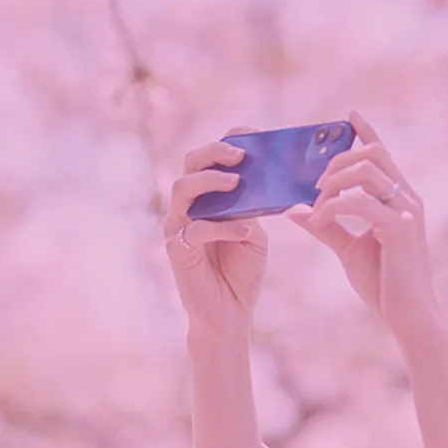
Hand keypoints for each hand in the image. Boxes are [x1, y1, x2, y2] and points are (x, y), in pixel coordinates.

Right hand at [163, 130, 268, 343]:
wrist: (231, 313)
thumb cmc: (241, 271)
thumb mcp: (255, 233)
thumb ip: (255, 208)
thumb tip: (270, 179)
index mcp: (208, 198)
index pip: (210, 159)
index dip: (227, 141)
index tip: (253, 134)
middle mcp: (188, 207)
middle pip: (190, 164)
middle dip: (214, 153)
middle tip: (240, 155)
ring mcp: (178, 227)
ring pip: (182, 189)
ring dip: (210, 181)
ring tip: (236, 182)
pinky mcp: (177, 251)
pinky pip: (195, 229)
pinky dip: (221, 227)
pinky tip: (244, 231)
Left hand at [287, 111, 443, 343]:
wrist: (409, 319)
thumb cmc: (385, 285)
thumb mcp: (349, 250)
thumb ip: (326, 226)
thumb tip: (294, 208)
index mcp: (399, 200)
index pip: (383, 155)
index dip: (366, 131)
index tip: (348, 115)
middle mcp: (407, 200)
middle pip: (373, 153)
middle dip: (337, 161)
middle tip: (315, 184)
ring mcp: (406, 212)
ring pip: (367, 170)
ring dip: (333, 181)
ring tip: (317, 203)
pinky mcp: (399, 229)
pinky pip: (359, 202)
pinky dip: (333, 206)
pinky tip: (319, 220)